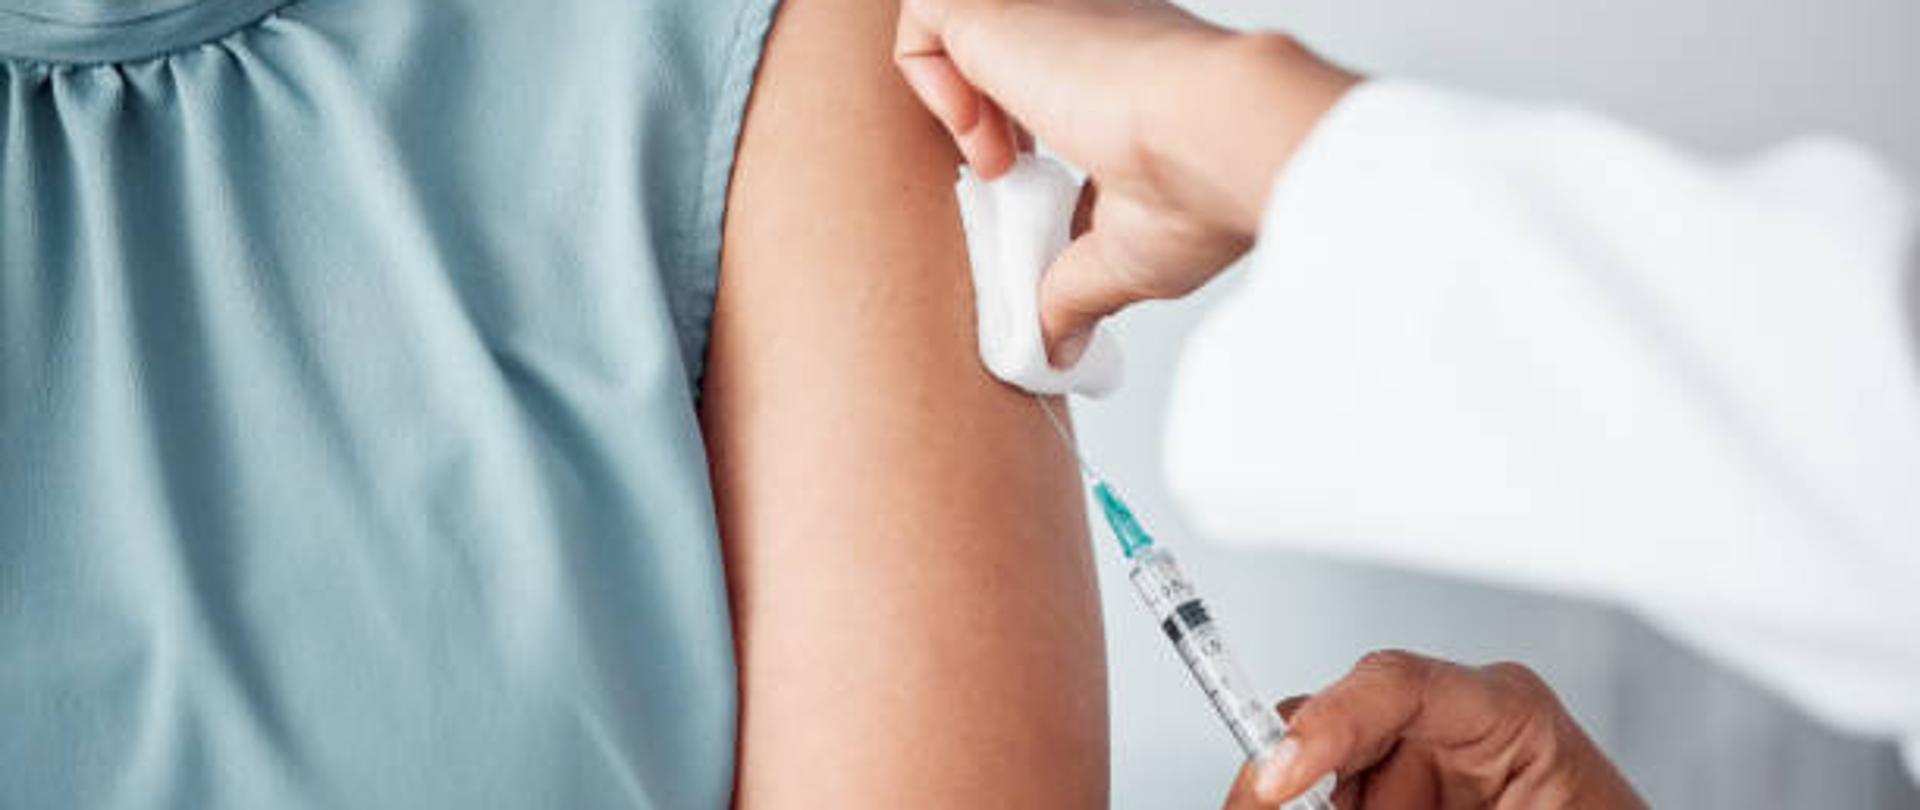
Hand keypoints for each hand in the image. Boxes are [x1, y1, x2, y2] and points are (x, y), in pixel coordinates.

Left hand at [894, 0, 1358, 362]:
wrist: (1220, 135)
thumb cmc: (1202, 189)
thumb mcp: (1125, 256)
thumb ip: (1077, 288)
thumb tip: (1059, 346)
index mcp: (1124, 71)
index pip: (1044, 86)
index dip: (1012, 139)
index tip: (1024, 192)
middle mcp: (1086, 26)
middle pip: (996, 50)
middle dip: (976, 115)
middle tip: (1000, 174)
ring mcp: (1045, 11)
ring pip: (954, 23)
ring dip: (949, 95)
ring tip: (993, 160)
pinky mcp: (998, 5)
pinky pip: (922, 12)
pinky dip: (924, 75)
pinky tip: (977, 137)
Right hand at [1222, 651, 1646, 808]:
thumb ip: (1412, 806)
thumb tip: (1311, 797)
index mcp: (1508, 714)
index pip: (1396, 683)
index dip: (1323, 724)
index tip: (1276, 779)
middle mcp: (1453, 730)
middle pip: (1335, 726)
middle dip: (1283, 773)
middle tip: (1255, 805)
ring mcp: (1421, 771)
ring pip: (1318, 774)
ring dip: (1292, 797)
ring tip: (1277, 804)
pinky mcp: (1399, 801)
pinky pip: (1337, 799)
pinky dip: (1311, 808)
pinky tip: (1293, 809)